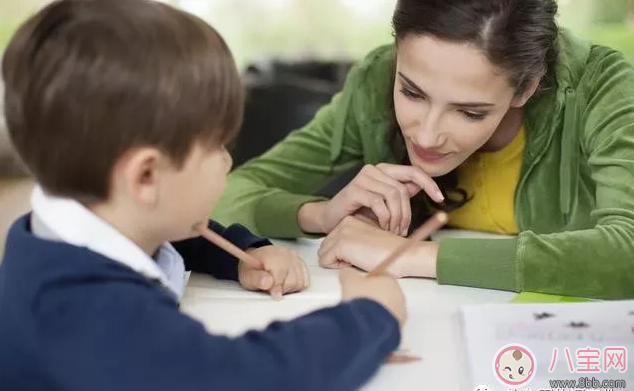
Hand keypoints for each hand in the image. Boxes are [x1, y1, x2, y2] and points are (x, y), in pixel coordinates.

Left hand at [238, 245, 309, 299]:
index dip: (276, 288)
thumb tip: (267, 282)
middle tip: (272, 288)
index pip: (280, 275)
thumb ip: (256, 279)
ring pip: (300, 282)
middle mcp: (286, 255)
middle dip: (282, 288)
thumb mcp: (247, 275)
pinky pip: (305, 281)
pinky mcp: (302, 264)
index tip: (274, 294)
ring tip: (279, 284)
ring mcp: (295, 258)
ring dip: (290, 288)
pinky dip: (297, 285)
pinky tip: (287, 283)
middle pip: (292, 281)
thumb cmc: (252, 268)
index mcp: (273, 255)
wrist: (257, 259)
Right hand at [298, 163, 443, 235]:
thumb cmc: (358, 212)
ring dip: (396, 218)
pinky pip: (379, 203)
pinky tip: (381, 226)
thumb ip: (400, 194)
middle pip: (403, 189)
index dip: (429, 184)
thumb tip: (419, 187)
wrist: (330, 218)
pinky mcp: (354, 190)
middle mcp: (374, 170)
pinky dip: (384, 218)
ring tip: (392, 230)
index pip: (413, 172)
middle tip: (402, 230)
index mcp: (384, 170)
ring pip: (393, 196)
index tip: (440, 198)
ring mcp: (363, 178)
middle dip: (407, 213)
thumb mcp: (383, 203)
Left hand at [318, 216, 437, 277]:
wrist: (404, 254)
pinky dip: (338, 267)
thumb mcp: (368, 240)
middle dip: (338, 257)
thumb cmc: (391, 252)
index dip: (344, 253)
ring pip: (323, 254)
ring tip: (359, 259)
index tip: (364, 253)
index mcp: (352, 220)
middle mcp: (345, 222)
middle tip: (361, 258)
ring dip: (338, 262)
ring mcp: (342, 231)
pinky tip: (357, 262)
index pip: (332, 241)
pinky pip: (325, 261)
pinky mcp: (341, 243)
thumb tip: (338, 252)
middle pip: (324, 247)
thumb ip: (353, 241)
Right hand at [339, 267, 406, 326]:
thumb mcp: (349, 281)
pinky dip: (379, 322)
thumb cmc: (361, 298)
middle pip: (386, 293)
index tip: (359, 285)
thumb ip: (349, 274)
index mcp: (390, 281)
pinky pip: (387, 321)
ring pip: (388, 308)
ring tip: (362, 315)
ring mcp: (400, 314)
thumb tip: (347, 272)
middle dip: (374, 296)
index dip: (370, 280)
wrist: (368, 326)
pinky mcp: (398, 328)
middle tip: (359, 301)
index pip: (382, 276)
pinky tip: (367, 324)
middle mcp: (399, 296)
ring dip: (377, 310)